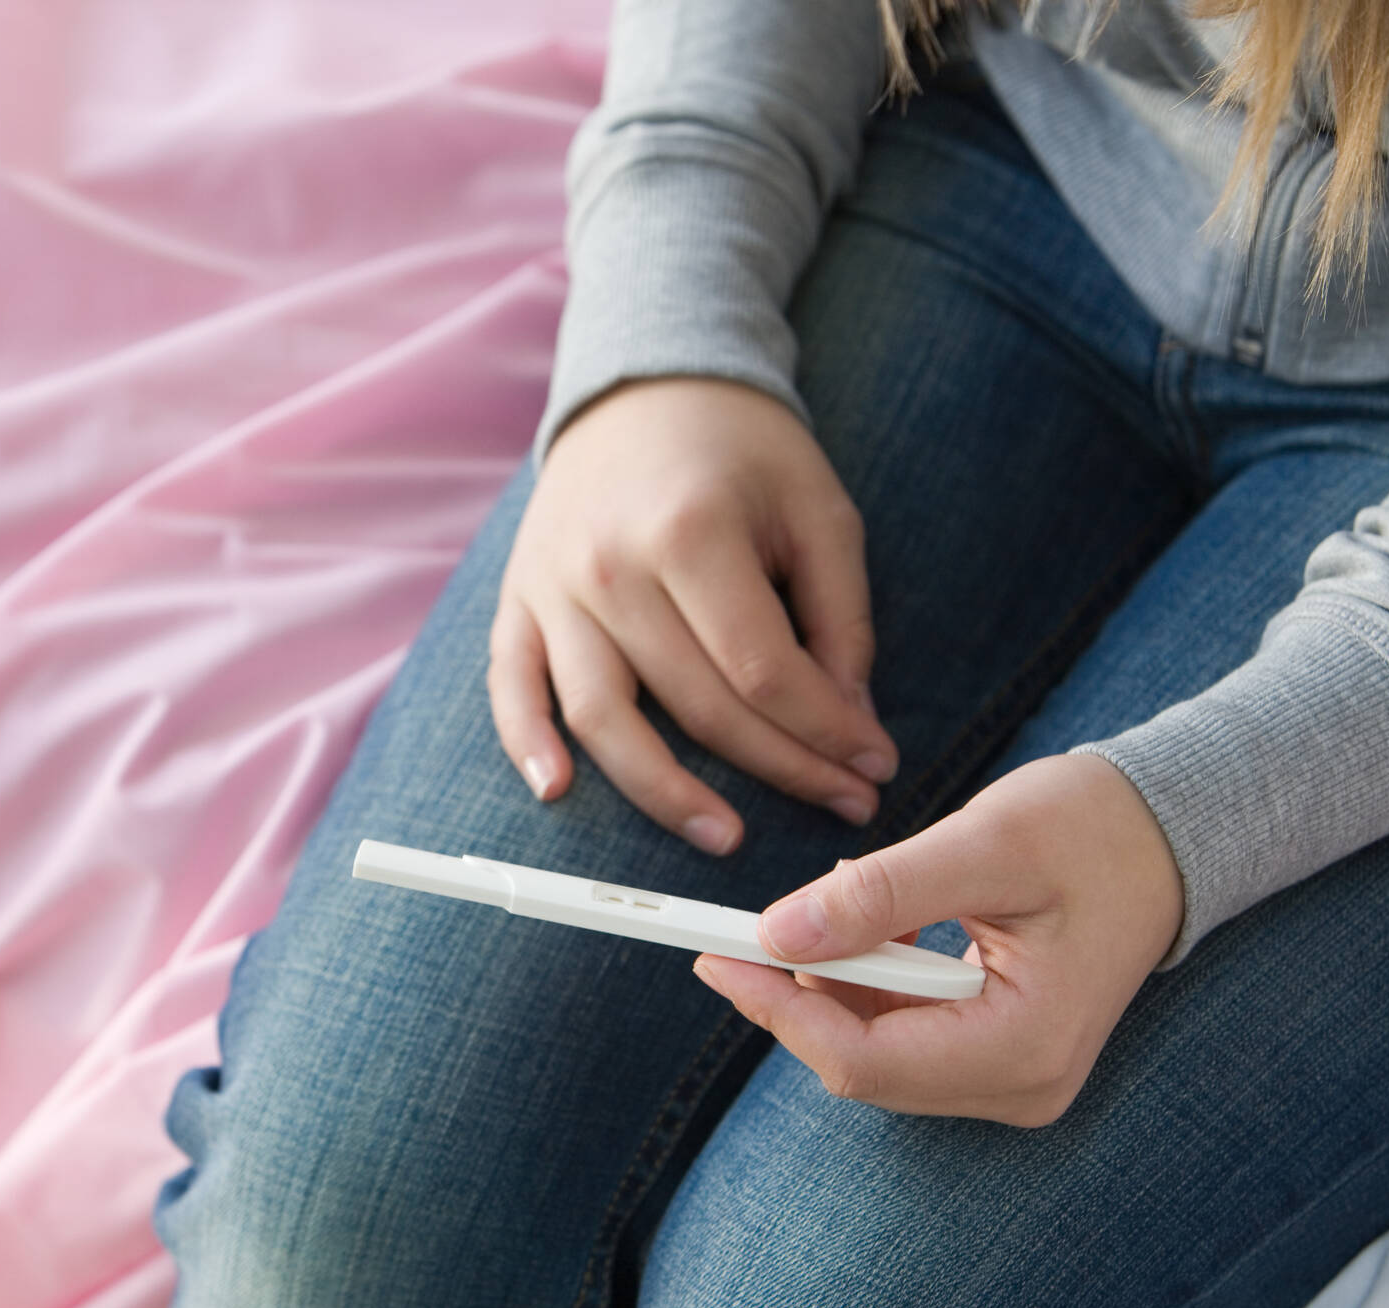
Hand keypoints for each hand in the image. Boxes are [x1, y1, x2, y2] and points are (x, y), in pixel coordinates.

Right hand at [490, 379, 898, 854]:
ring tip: (727, 836)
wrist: (645, 390)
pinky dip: (527, 746)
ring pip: (602, 718)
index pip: (762, 670)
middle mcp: (610, 565)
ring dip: (664, 793)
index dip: (827, 732)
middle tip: (843, 801)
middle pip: (697, 705)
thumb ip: (840, 620)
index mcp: (690, 531)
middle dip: (782, 767)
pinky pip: (512, 689)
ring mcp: (553, 588)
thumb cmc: (743, 454)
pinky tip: (558, 794)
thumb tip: (851, 726)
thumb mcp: (819, 512)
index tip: (875, 765)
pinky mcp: (518, 602)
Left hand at [692, 754, 1184, 1126]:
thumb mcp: (984, 843)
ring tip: (844, 902)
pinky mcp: (999, 1055)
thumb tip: (777, 933)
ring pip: (874, 1052)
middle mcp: (1021, 1085)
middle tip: (750, 924)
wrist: (1167, 833)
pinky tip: (878, 923)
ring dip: (834, 983)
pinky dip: (868, 982)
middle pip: (861, 1065)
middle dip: (798, 993)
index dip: (776, 1009)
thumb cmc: (1092, 829)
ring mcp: (1012, 1078)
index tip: (714, 955)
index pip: (863, 1060)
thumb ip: (880, 895)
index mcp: (1025, 1046)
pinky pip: (901, 1036)